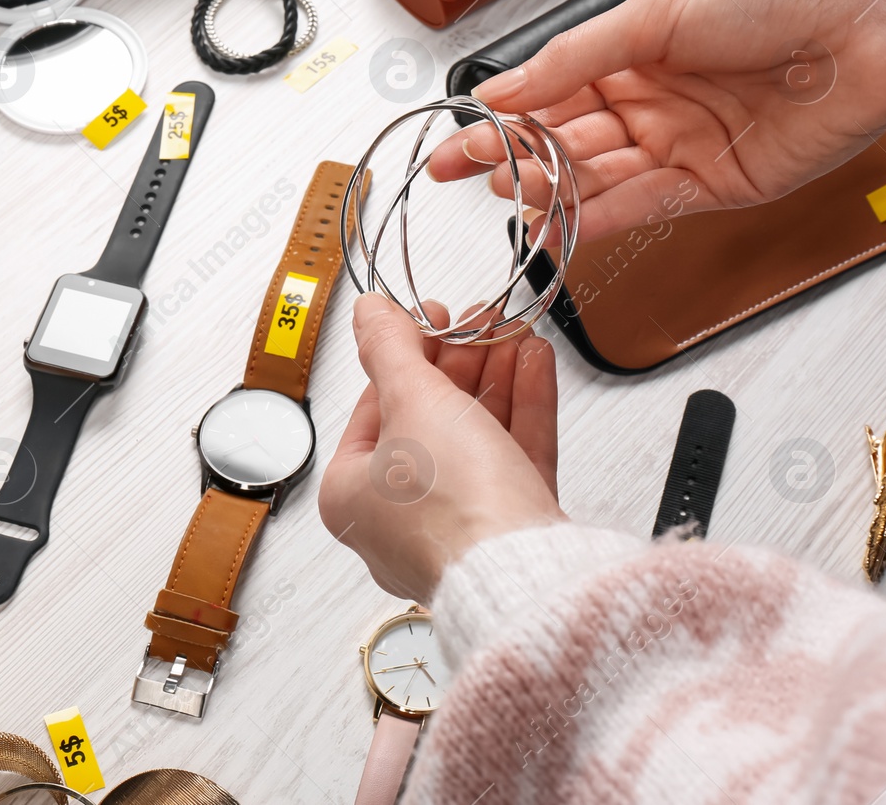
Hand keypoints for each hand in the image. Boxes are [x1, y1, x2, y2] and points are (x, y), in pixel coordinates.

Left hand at [318, 294, 564, 600]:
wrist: (526, 571)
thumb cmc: (453, 507)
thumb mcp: (412, 401)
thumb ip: (390, 348)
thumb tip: (367, 313)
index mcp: (352, 495)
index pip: (373, 408)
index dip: (404, 354)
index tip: (430, 319)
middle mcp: (399, 519)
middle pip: (429, 419)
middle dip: (460, 362)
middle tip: (479, 321)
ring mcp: (458, 526)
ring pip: (476, 436)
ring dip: (495, 376)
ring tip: (511, 331)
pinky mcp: (509, 530)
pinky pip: (512, 458)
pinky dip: (523, 408)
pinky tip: (533, 365)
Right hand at [428, 0, 885, 240]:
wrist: (871, 21)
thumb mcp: (655, 13)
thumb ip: (574, 59)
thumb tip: (503, 88)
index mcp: (634, 51)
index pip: (550, 92)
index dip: (502, 117)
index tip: (459, 138)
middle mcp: (654, 101)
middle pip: (565, 140)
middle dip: (515, 157)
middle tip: (472, 171)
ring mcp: (682, 144)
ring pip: (598, 177)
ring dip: (550, 187)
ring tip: (509, 192)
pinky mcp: (716, 185)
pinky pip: (644, 207)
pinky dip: (599, 218)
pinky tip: (560, 223)